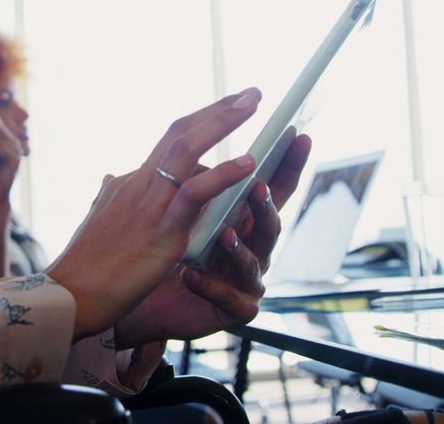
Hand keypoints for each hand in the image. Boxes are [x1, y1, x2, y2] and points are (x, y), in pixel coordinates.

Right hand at [46, 88, 264, 340]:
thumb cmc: (83, 268)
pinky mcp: (161, 231)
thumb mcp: (97, 222)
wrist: (68, 297)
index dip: (200, 121)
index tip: (226, 107)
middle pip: (180, 133)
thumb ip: (109, 197)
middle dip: (218, 110)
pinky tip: (249, 162)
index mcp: (128, 184)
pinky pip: (194, 192)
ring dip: (223, 122)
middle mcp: (138, 185)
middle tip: (251, 92)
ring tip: (254, 102)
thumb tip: (110, 178)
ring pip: (187, 149)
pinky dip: (223, 173)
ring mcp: (150, 205)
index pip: (169, 142)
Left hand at [114, 135, 310, 347]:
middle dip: (265, 205)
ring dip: (238, 247)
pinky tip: (191, 275)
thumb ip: (191, 184)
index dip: (286, 164)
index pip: (270, 188)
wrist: (146, 303)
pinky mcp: (233, 309)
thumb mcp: (179, 213)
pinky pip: (226, 298)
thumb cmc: (168, 256)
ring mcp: (245, 280)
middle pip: (270, 223)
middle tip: (256, 187)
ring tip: (223, 234)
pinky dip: (209, 285)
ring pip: (252, 262)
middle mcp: (251, 248)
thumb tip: (185, 140)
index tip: (296, 134)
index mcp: (242, 220)